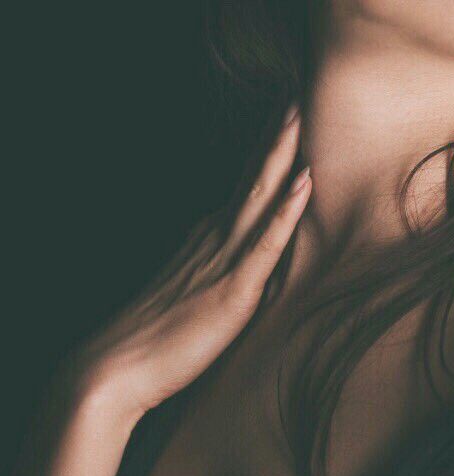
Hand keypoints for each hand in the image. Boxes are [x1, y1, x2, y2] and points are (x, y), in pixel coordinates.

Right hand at [71, 103, 310, 423]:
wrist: (118, 370)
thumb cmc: (155, 343)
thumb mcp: (191, 298)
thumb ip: (218, 278)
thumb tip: (245, 276)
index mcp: (207, 243)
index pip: (242, 189)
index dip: (262, 155)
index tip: (282, 120)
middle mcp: (214, 242)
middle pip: (250, 180)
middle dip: (275, 138)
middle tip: (296, 95)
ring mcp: (222, 263)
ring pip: (257, 198)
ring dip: (280, 156)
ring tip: (299, 114)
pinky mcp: (232, 292)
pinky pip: (264, 245)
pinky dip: (284, 212)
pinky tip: (304, 183)